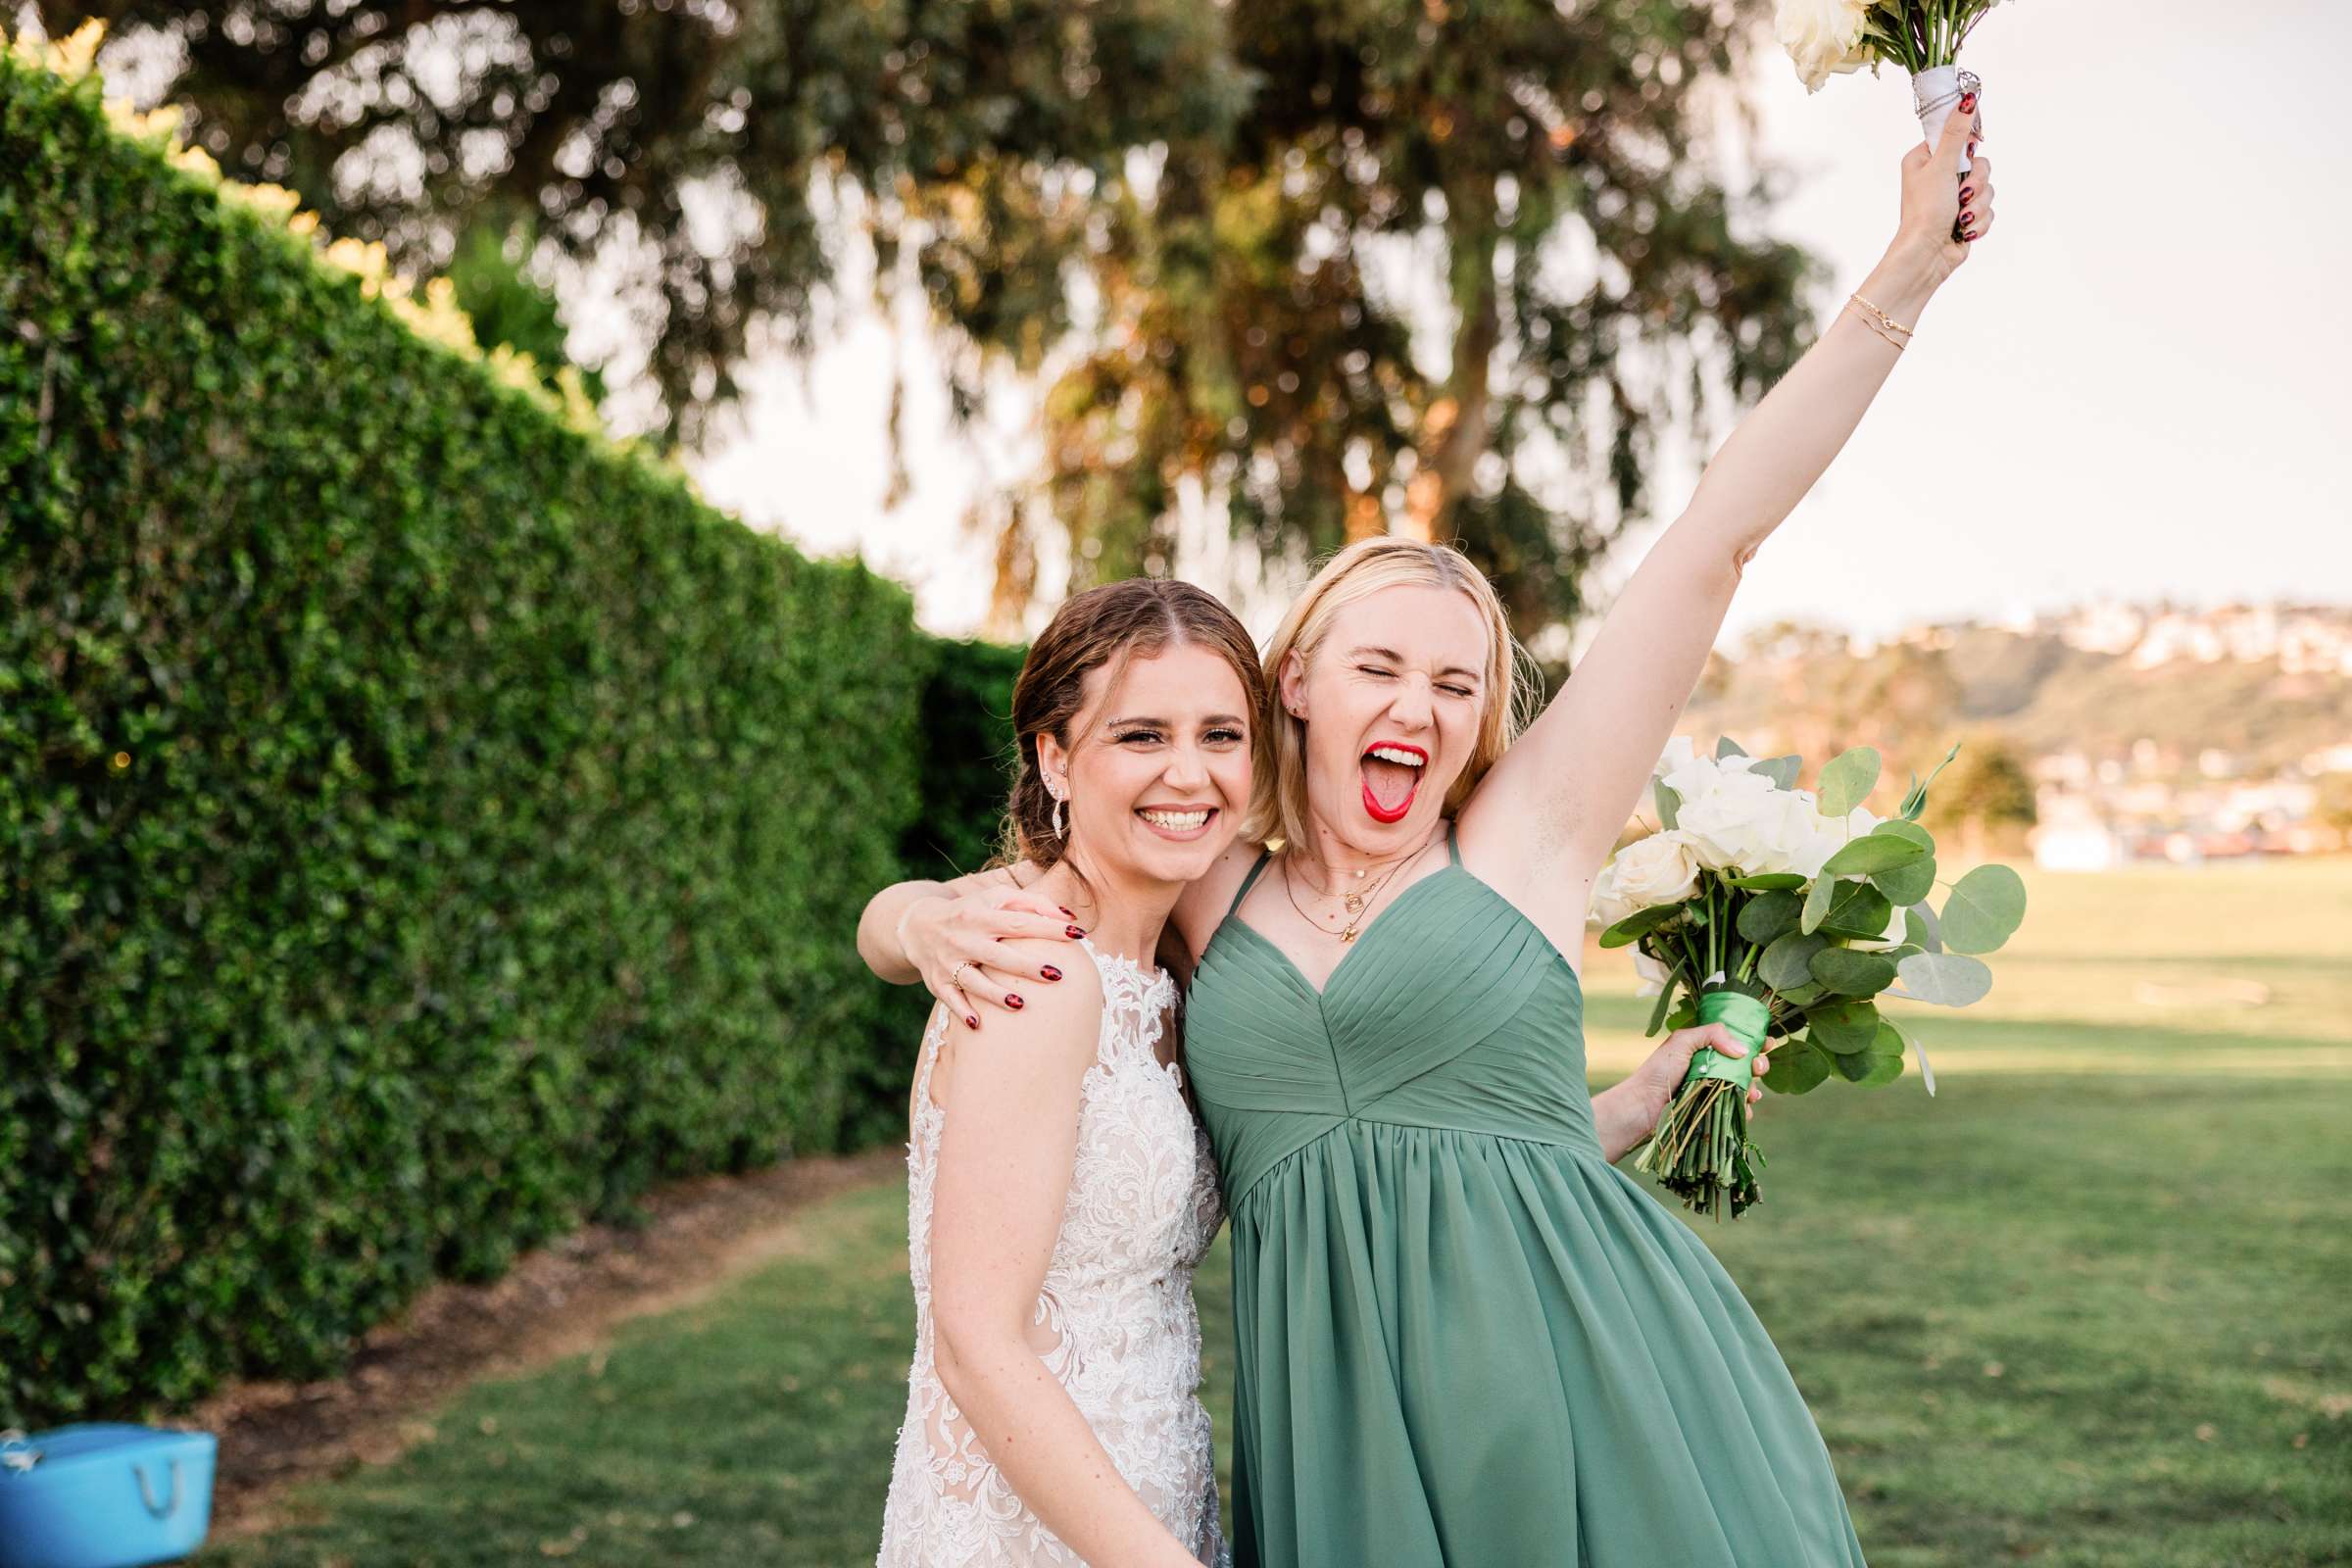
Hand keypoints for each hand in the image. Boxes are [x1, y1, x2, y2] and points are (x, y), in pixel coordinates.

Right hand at [900, 881, 1083, 1030]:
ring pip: (972, 980)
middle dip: (1026, 966)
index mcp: (981, 915)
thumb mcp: (996, 897)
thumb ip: (1033, 903)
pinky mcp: (937, 982)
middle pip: (997, 954)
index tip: (1077, 934)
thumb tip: (1068, 917)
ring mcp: (948, 962)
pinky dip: (962, 1012)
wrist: (918, 926)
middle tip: (1057, 975)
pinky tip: (979, 1024)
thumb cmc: (972, 911)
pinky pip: (950, 999)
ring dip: (995, 994)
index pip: (1018, 922)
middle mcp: (963, 938)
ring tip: (1020, 1004)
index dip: (1048, 927)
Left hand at [1618, 1020, 1770, 1137]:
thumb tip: (1743, 1049)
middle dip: (1759, 1065)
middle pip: (1747, 1064)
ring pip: (1746, 1088)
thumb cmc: (1659, 1071)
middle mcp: (1712, 1067)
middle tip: (1757, 1068)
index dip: (1755, 1042)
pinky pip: (1738, 1110)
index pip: (1737, 1041)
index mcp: (1705, 1047)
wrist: (1644, 1107)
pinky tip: (1744, 1108)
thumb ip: (1712, 1034)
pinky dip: (1745, 1109)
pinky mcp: (1714, 1111)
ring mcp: (1714, 1090)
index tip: (1766, 1044)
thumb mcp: (1682, 1041)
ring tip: (1752, 1093)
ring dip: (1755, 1089)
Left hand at [1894, 91, 1995, 279]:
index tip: (1969, 155)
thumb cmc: (1926, 212)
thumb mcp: (1941, 166)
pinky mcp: (1966, 215)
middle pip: (1980, 163)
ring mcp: (1953, 196)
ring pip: (1987, 187)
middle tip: (1961, 195)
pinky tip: (1963, 231)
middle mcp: (1939, 175)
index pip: (1957, 136)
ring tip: (1960, 218)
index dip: (1969, 147)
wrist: (1926, 256)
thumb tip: (1967, 100)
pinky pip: (1987, 209)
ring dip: (1977, 205)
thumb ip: (1956, 134)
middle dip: (1976, 183)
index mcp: (1925, 158)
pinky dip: (1978, 221)